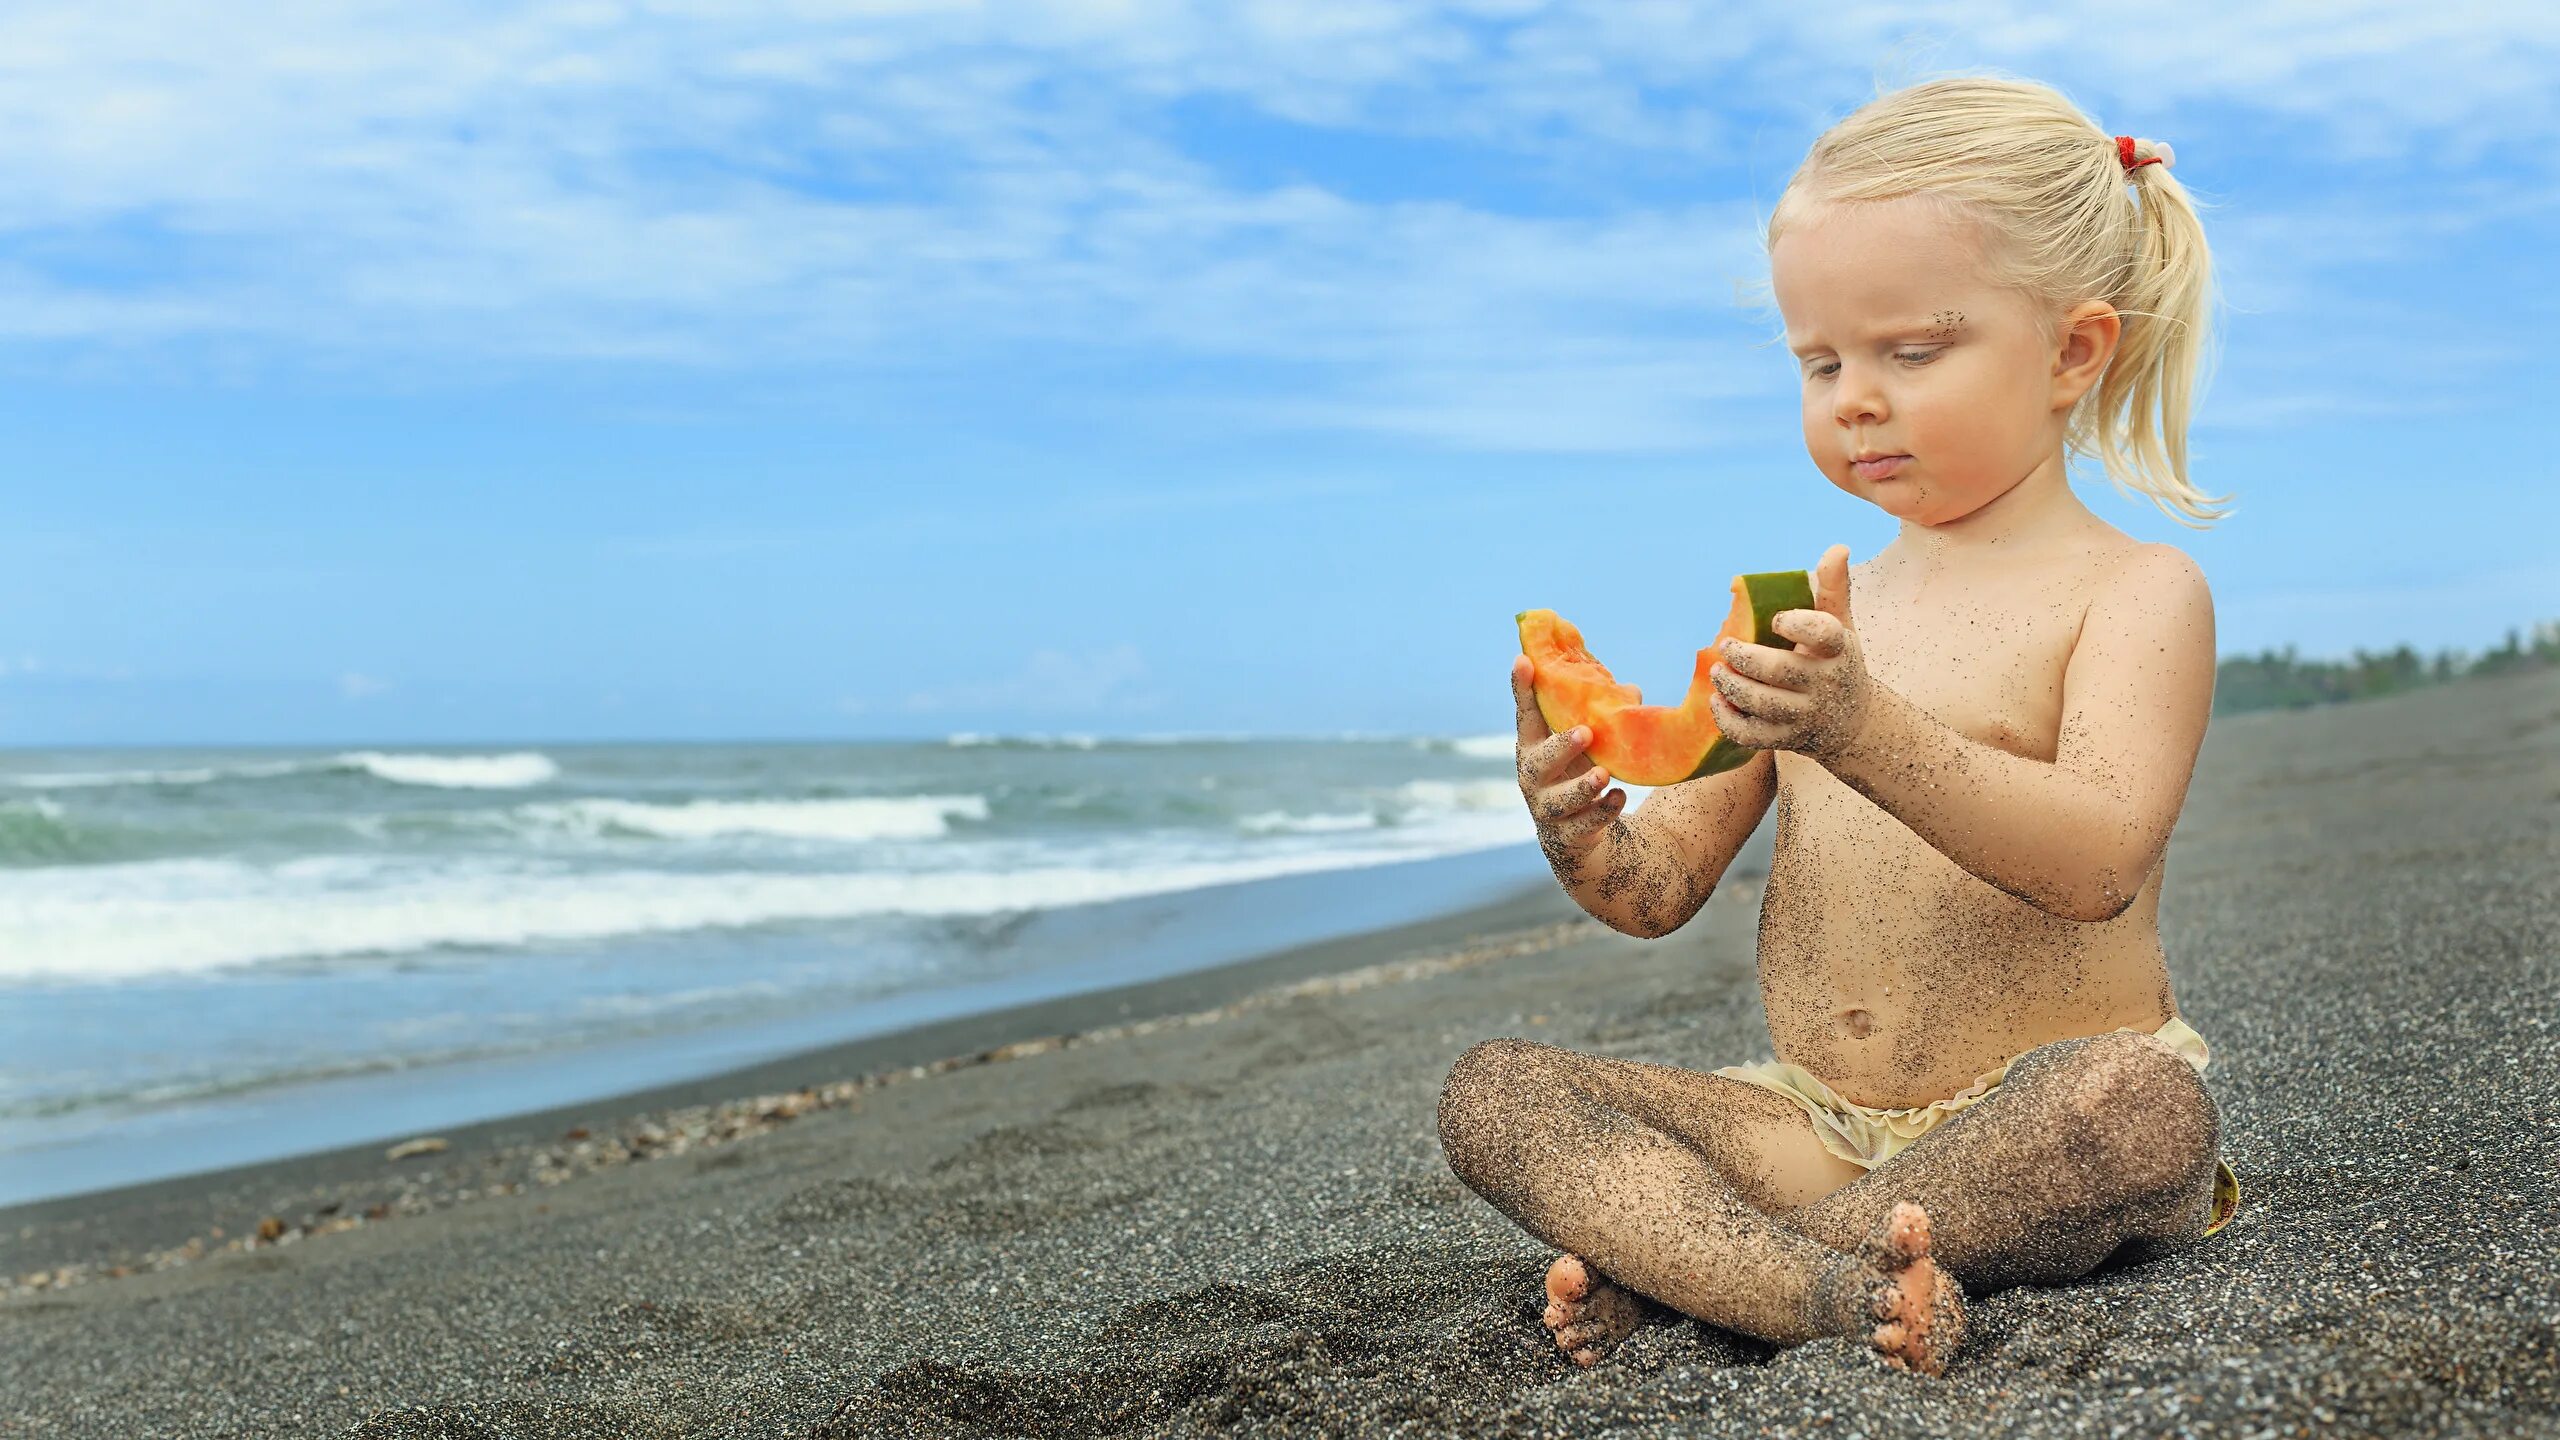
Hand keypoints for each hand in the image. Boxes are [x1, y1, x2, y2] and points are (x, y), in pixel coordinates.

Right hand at [1511, 654, 1626, 856]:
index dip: (1522, 689)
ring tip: (1603, 774)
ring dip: (1582, 786)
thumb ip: (1602, 716)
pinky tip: (1619, 798)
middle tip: (1585, 733)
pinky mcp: (1567, 834)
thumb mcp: (1587, 742)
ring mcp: (1547, 808)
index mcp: (1535, 746)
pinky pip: (1584, 824)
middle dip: (1561, 747)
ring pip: (1560, 799)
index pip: (1526, 715)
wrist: (1573, 832)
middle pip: (1539, 762)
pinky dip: (1602, 812)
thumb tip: (1631, 691)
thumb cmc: (1577, 771)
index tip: (1524, 661)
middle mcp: (1534, 777)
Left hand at [1706, 544, 1873, 761]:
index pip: (1823, 634)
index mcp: (1838, 649)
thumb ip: (1833, 589)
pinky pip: (1751, 735)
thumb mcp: (1841, 627)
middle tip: (1726, 644)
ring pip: (1762, 703)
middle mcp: (1824, 683)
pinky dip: (1728, 720)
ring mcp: (1805, 715)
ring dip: (1732, 686)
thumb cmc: (1836, 663)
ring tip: (1717, 670)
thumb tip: (1837, 548)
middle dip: (1745, 657)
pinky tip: (1717, 701)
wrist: (1851, 724)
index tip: (1777, 619)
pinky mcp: (1785, 738)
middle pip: (1781, 671)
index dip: (1798, 624)